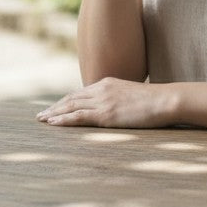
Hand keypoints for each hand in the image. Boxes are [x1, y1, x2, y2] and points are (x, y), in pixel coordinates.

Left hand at [36, 77, 177, 128]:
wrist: (165, 100)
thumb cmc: (156, 101)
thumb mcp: (134, 96)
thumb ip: (121, 99)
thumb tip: (118, 109)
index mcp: (108, 83)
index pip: (81, 93)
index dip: (66, 101)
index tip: (55, 108)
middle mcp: (102, 89)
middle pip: (72, 98)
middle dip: (55, 107)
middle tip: (41, 115)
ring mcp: (103, 101)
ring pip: (71, 106)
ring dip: (54, 113)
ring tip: (41, 120)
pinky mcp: (106, 114)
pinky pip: (78, 117)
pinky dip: (63, 120)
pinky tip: (52, 123)